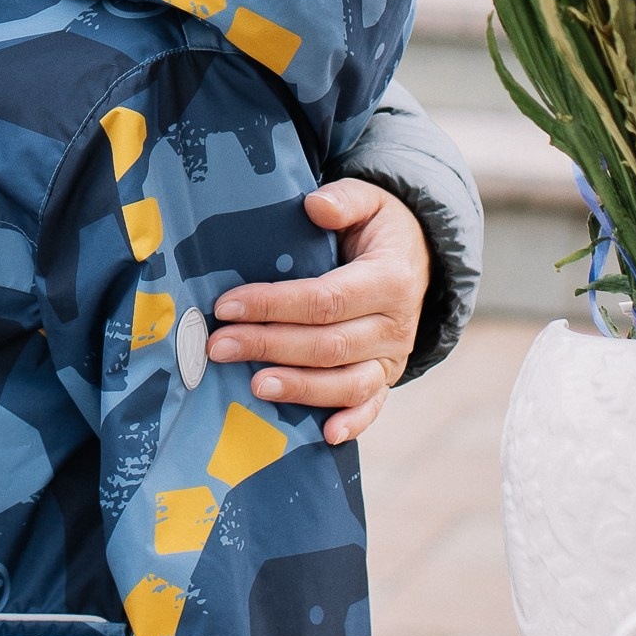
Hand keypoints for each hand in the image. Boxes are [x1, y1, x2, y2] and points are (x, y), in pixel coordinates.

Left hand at [208, 181, 428, 447]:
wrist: (418, 258)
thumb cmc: (378, 229)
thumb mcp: (370, 201)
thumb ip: (344, 200)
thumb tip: (315, 206)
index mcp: (389, 280)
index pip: (324, 299)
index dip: (273, 305)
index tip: (226, 305)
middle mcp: (395, 325)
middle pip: (327, 344)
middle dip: (268, 346)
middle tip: (217, 346)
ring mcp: (392, 357)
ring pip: (346, 382)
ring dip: (299, 388)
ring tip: (253, 386)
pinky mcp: (386, 378)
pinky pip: (372, 407)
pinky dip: (353, 423)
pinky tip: (325, 435)